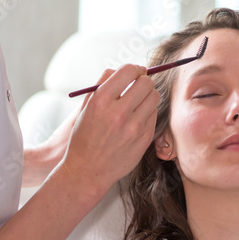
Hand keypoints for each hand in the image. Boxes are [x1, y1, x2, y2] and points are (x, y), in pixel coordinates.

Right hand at [56, 64, 159, 207]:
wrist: (86, 170)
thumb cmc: (84, 135)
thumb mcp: (86, 106)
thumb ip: (103, 83)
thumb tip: (125, 69)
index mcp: (101, 100)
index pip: (129, 71)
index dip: (134, 69)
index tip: (135, 73)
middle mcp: (118, 112)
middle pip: (146, 82)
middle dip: (143, 80)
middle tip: (138, 86)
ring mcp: (133, 127)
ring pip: (154, 97)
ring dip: (147, 96)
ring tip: (137, 102)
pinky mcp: (144, 139)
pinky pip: (154, 115)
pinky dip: (147, 113)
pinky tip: (136, 119)